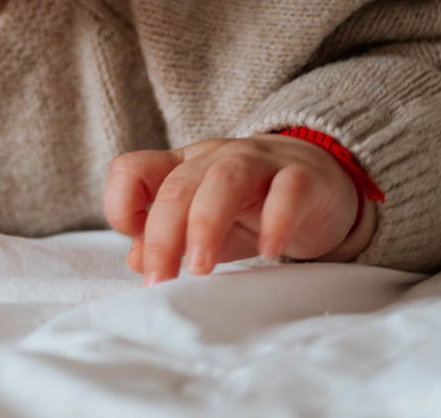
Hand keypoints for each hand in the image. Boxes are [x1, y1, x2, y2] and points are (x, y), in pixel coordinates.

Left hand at [105, 135, 369, 282]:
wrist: (319, 181)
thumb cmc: (253, 207)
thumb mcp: (207, 225)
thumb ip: (172, 239)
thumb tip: (135, 261)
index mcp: (182, 166)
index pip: (133, 169)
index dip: (121, 206)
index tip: (137, 251)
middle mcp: (214, 158)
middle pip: (177, 186)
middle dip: (162, 236)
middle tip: (160, 281)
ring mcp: (259, 162)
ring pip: (223, 180)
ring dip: (205, 225)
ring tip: (201, 268)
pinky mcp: (302, 177)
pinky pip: (287, 189)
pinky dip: (275, 219)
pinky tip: (268, 252)